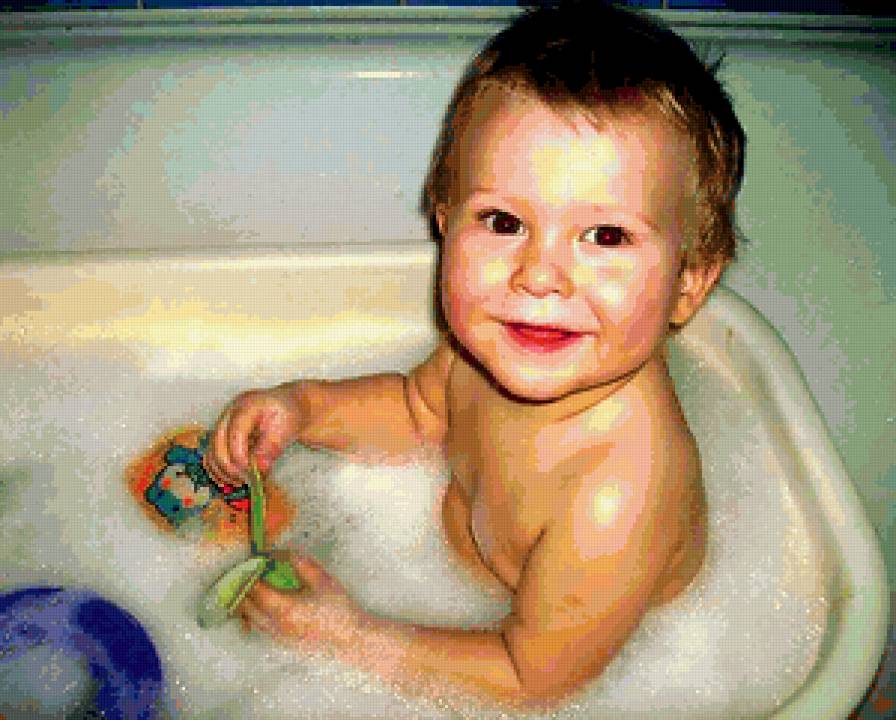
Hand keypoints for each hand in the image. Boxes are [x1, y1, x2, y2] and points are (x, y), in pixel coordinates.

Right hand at [204, 383, 302, 485]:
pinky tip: (234, 479)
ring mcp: (222, 425)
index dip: (239, 455)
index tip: (250, 472)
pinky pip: (213, 456)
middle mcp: (229, 413)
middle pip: (218, 441)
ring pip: (212, 451)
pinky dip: (220, 470)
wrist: (285, 408)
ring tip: (241, 481)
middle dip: (229, 465)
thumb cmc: (287, 415)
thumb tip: (259, 468)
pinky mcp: (221, 437)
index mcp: (247, 405)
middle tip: (246, 480)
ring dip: (223, 471)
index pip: (236, 431)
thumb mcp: (286, 428)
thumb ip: (272, 447)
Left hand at [238, 553, 361, 650]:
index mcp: (284, 608)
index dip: (249, 574)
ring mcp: (277, 636)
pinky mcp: (282, 643)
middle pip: (246, 606)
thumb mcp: (323, 581)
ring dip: (245, 603)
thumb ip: (302, 564)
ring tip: (246, 588)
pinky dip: (253, 615)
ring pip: (249, 619)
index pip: (255, 589)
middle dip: (242, 588)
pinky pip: (259, 628)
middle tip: (243, 573)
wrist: (350, 637)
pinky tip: (260, 606)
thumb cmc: (338, 609)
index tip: (249, 562)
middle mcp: (275, 625)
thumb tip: (285, 552)